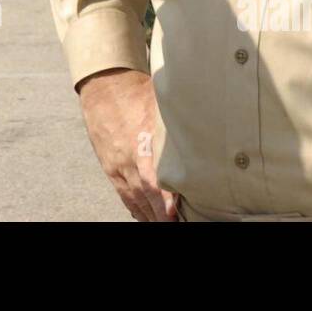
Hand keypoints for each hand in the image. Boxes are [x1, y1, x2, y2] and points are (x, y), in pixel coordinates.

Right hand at [78, 68, 176, 221]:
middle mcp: (129, 156)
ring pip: (134, 197)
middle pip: (145, 193)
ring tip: (164, 224)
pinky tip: (146, 216)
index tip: (173, 211)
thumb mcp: (159, 99)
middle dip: (160, 214)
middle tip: (175, 224)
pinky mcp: (110, 167)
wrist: (103, 87)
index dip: (162, 196)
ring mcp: (118, 164)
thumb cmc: (136, 92)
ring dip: (150, 215)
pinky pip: (123, 193)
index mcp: (142, 139)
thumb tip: (208, 119)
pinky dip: (135, 208)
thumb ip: (178, 114)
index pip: (152, 175)